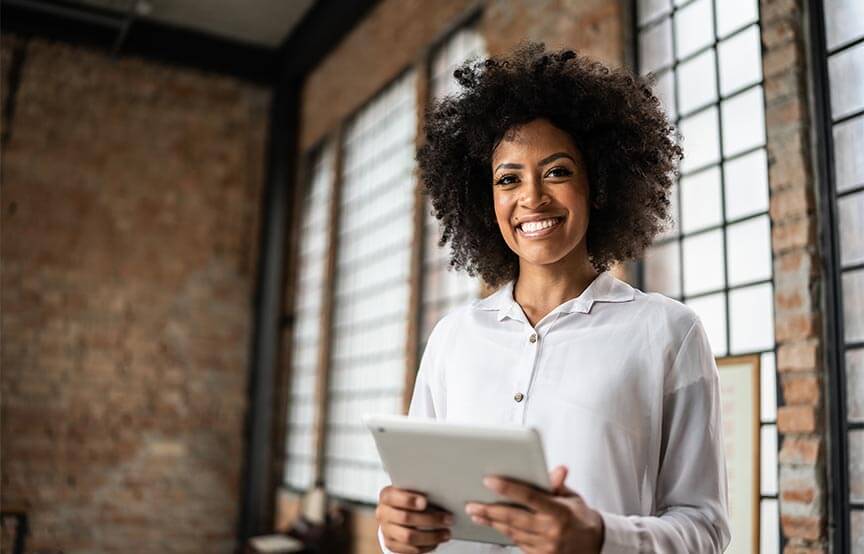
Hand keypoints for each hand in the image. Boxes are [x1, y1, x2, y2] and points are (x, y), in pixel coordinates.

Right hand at [376, 485, 453, 552]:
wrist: (394, 513)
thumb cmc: (409, 498)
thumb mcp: (411, 490)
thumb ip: (421, 490)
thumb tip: (443, 494)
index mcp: (386, 495)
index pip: (394, 497)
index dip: (409, 500)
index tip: (425, 502)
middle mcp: (383, 513)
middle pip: (405, 518)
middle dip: (430, 519)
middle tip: (448, 519)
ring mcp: (386, 530)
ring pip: (409, 537)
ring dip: (431, 536)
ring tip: (446, 533)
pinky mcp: (391, 544)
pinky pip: (410, 550)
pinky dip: (425, 547)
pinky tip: (436, 542)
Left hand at [464, 465, 604, 553]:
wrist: (594, 545)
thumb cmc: (579, 516)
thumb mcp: (573, 497)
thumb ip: (558, 484)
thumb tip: (558, 469)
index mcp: (560, 512)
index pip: (530, 497)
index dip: (508, 488)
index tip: (489, 480)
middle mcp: (552, 531)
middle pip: (514, 519)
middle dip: (490, 511)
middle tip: (472, 504)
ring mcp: (546, 547)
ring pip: (512, 532)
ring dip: (492, 523)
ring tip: (477, 513)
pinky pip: (518, 543)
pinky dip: (505, 533)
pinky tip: (494, 525)